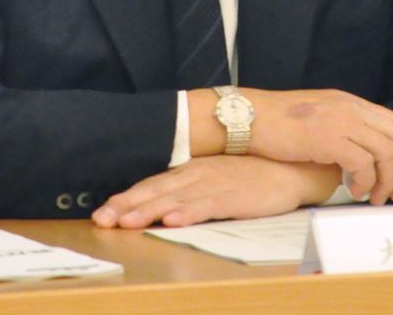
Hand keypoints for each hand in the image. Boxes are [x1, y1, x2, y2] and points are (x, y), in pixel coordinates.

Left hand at [91, 156, 338, 228]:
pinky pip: (207, 206)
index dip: (126, 198)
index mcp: (191, 171)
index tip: (102, 212)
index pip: (151, 184)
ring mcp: (215, 184)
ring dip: (149, 211)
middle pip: (156, 191)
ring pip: (175, 199)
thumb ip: (189, 188)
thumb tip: (158, 204)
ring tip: (127, 222)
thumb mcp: (214, 177)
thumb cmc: (251, 175)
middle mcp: (198, 175)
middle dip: (127, 206)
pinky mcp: (234, 196)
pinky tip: (172, 221)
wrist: (289, 169)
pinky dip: (188, 213)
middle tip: (102, 220)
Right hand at [239, 89, 392, 203]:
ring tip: (376, 198)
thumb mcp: (318, 118)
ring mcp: (339, 120)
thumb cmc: (277, 124)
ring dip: (387, 180)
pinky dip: (365, 181)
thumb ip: (343, 129)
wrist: (248, 117)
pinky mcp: (327, 137)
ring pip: (386, 151)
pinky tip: (355, 191)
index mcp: (350, 102)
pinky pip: (362, 162)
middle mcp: (350, 108)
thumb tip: (362, 157)